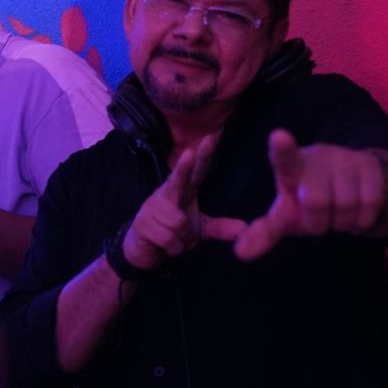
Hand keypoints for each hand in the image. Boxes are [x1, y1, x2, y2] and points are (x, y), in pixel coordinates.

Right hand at [120, 139, 245, 271]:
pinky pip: (169, 239)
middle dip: (183, 168)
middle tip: (189, 154)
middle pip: (177, 179)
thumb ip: (221, 227)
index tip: (211, 137)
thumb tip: (245, 229)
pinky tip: (165, 245)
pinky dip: (174, 248)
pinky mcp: (142, 224)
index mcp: (182, 190)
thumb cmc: (172, 232)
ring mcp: (152, 207)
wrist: (143, 250)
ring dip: (183, 239)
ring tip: (176, 239)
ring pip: (179, 224)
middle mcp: (166, 193)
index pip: (196, 171)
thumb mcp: (199, 229)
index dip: (203, 155)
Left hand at [232, 130, 387, 260]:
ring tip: (337, 212)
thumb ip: (264, 232)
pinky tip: (356, 211)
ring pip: (346, 205)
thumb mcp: (286, 216)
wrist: (351, 187)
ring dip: (342, 222)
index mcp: (291, 169)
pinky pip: (370, 204)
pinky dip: (362, 219)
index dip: (282, 149)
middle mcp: (317, 156)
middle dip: (319, 221)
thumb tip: (240, 253)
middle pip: (317, 202)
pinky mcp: (369, 165)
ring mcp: (345, 158)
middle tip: (320, 217)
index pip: (284, 159)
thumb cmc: (307, 203)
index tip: (279, 136)